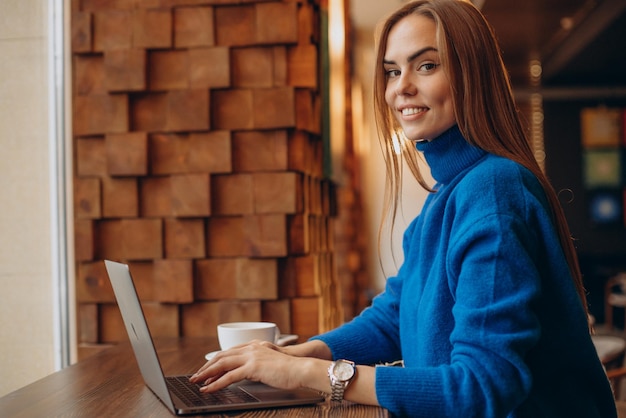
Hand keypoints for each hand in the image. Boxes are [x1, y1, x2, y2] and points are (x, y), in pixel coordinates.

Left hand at [189, 340, 313, 392]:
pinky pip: (229, 376)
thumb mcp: (272, 363)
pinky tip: (208, 389)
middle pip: (222, 356)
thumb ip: (259, 364)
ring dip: (206, 374)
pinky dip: (215, 383)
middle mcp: (252, 347)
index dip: (216, 360)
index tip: (206, 369)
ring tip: (196, 382)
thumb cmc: (291, 370)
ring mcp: (252, 356)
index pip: (230, 351)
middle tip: (195, 376)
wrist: (302, 369)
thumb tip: (249, 372)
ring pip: (222, 364)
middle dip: (207, 366)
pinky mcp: (253, 367)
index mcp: (256, 345)